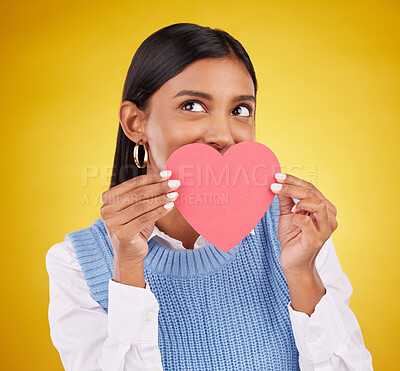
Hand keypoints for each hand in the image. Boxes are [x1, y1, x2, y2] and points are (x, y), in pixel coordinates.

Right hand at [100, 170, 179, 284]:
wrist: (128, 253)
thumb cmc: (134, 227)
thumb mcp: (136, 208)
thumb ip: (144, 194)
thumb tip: (165, 179)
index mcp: (107, 199)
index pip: (133, 184)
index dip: (151, 178)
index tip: (167, 174)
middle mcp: (106, 209)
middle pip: (138, 194)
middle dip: (159, 187)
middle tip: (175, 183)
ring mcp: (112, 222)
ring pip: (143, 206)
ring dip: (161, 199)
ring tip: (175, 194)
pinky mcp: (122, 234)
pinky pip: (145, 219)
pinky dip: (159, 211)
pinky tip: (170, 207)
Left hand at [270, 173, 337, 273]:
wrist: (293, 261)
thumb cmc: (293, 237)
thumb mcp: (288, 214)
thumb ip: (286, 199)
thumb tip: (278, 182)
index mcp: (324, 208)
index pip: (310, 188)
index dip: (293, 180)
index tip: (277, 176)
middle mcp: (329, 217)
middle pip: (312, 193)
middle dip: (292, 187)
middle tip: (275, 184)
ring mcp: (325, 228)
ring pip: (318, 204)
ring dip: (300, 202)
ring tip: (290, 209)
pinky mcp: (317, 239)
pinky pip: (308, 222)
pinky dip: (297, 218)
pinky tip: (293, 220)